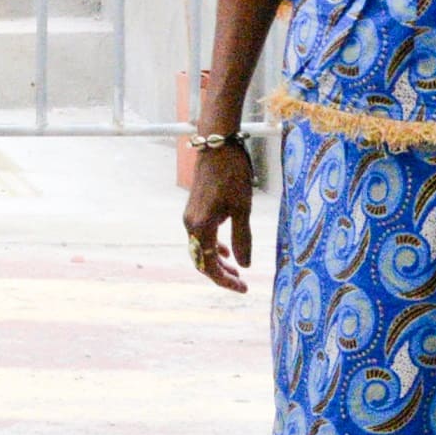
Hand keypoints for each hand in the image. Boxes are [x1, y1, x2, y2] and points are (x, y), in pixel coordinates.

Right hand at [183, 140, 252, 293]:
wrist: (217, 147)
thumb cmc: (232, 176)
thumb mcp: (242, 209)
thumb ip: (243, 239)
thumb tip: (245, 265)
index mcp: (201, 227)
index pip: (209, 265)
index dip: (225, 280)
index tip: (243, 288)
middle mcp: (191, 224)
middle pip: (201, 260)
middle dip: (221, 274)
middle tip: (242, 283)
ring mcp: (190, 216)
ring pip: (201, 249)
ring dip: (218, 262)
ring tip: (237, 270)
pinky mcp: (194, 209)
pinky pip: (201, 237)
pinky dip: (214, 247)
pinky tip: (227, 250)